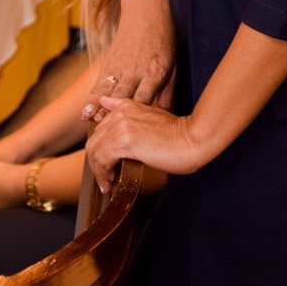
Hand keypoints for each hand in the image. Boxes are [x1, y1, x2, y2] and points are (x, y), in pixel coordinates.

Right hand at [82, 9, 175, 122]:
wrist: (146, 13)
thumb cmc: (163, 42)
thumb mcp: (173, 65)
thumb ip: (168, 92)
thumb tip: (166, 119)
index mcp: (154, 71)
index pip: (145, 96)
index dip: (138, 115)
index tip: (134, 134)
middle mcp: (135, 70)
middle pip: (123, 95)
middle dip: (114, 114)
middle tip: (107, 133)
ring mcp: (120, 66)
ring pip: (107, 89)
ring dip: (98, 106)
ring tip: (89, 119)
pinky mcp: (108, 63)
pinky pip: (99, 83)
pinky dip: (92, 98)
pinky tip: (85, 110)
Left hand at [85, 97, 201, 191]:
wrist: (193, 140)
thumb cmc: (177, 134)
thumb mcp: (150, 116)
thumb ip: (126, 111)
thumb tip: (105, 102)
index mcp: (127, 106)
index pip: (100, 129)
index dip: (100, 149)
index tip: (106, 164)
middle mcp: (121, 113)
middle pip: (94, 140)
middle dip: (96, 162)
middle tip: (105, 177)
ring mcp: (122, 125)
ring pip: (95, 151)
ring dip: (98, 171)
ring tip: (108, 183)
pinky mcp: (125, 141)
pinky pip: (102, 160)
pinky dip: (103, 174)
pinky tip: (111, 183)